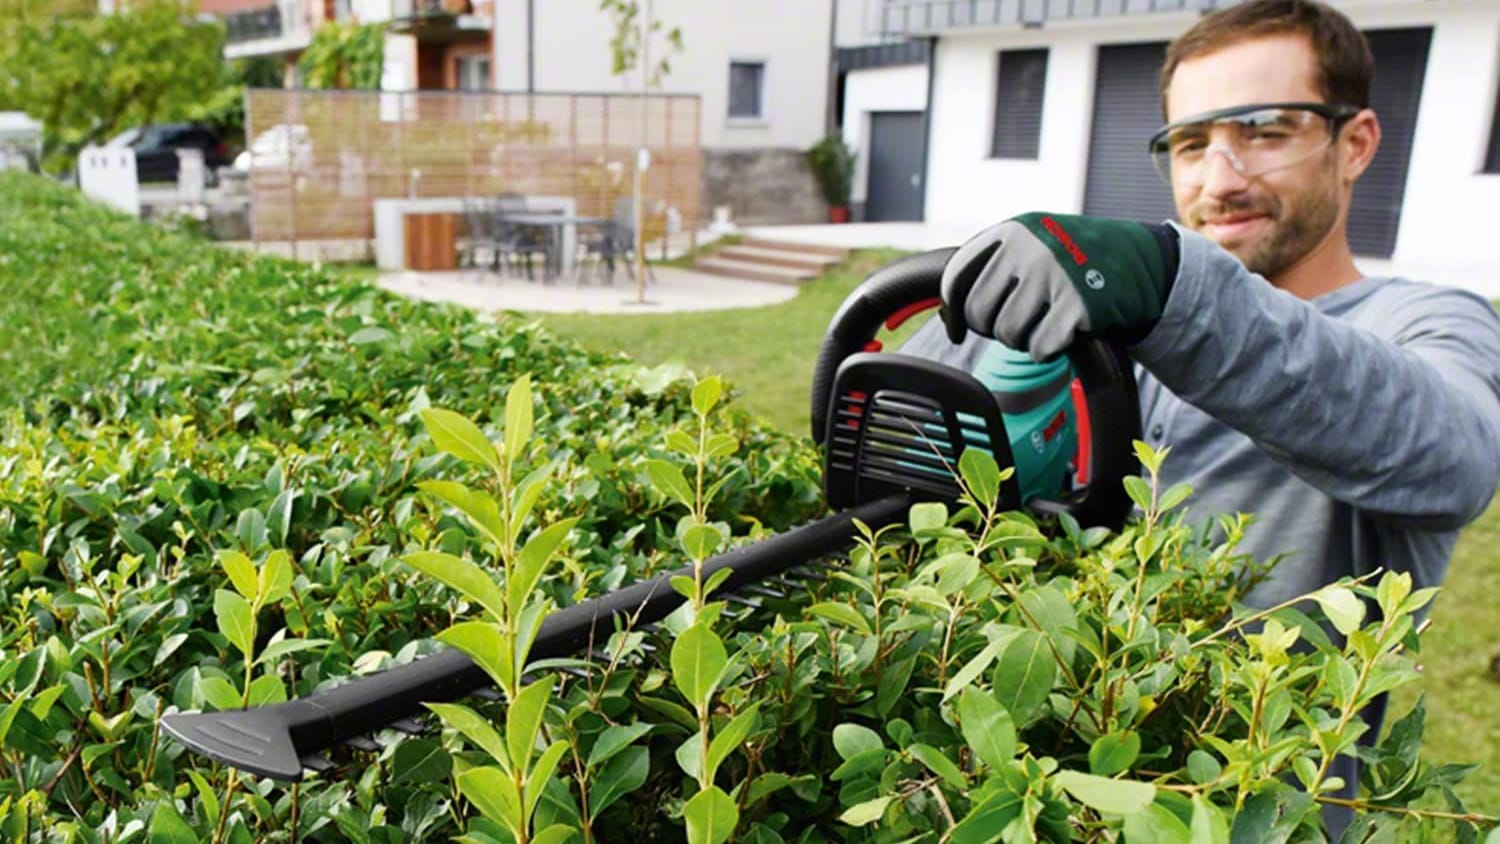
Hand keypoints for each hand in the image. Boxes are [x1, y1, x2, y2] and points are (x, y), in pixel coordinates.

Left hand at [939, 212, 1179, 358]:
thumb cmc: (1075, 260)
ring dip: (1021, 340)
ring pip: (1007, 334)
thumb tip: (946, 312)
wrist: (1140, 262)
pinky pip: (1039, 348)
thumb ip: (993, 265)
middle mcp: (1028, 249)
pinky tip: (1063, 332)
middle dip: (993, 329)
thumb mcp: (1032, 243)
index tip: (955, 330)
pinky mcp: (1077, 305)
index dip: (951, 310)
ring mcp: (1053, 276)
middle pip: (978, 312)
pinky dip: (1048, 350)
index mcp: (1011, 231)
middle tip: (1017, 324)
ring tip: (1043, 323)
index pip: (956, 276)